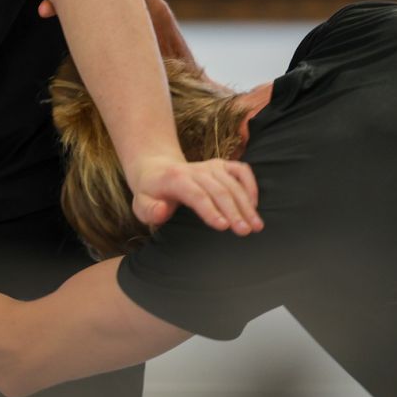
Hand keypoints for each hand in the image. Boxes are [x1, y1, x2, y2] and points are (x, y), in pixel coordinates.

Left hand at [129, 155, 262, 235]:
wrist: (157, 169)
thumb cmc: (150, 192)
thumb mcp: (140, 203)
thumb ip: (149, 209)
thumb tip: (162, 211)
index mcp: (175, 179)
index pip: (196, 194)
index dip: (210, 209)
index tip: (224, 226)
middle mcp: (196, 170)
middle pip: (219, 190)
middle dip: (234, 211)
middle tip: (245, 231)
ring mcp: (210, 166)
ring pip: (233, 183)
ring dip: (246, 204)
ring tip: (256, 226)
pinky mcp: (221, 165)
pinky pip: (241, 170)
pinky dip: (250, 185)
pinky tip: (255, 205)